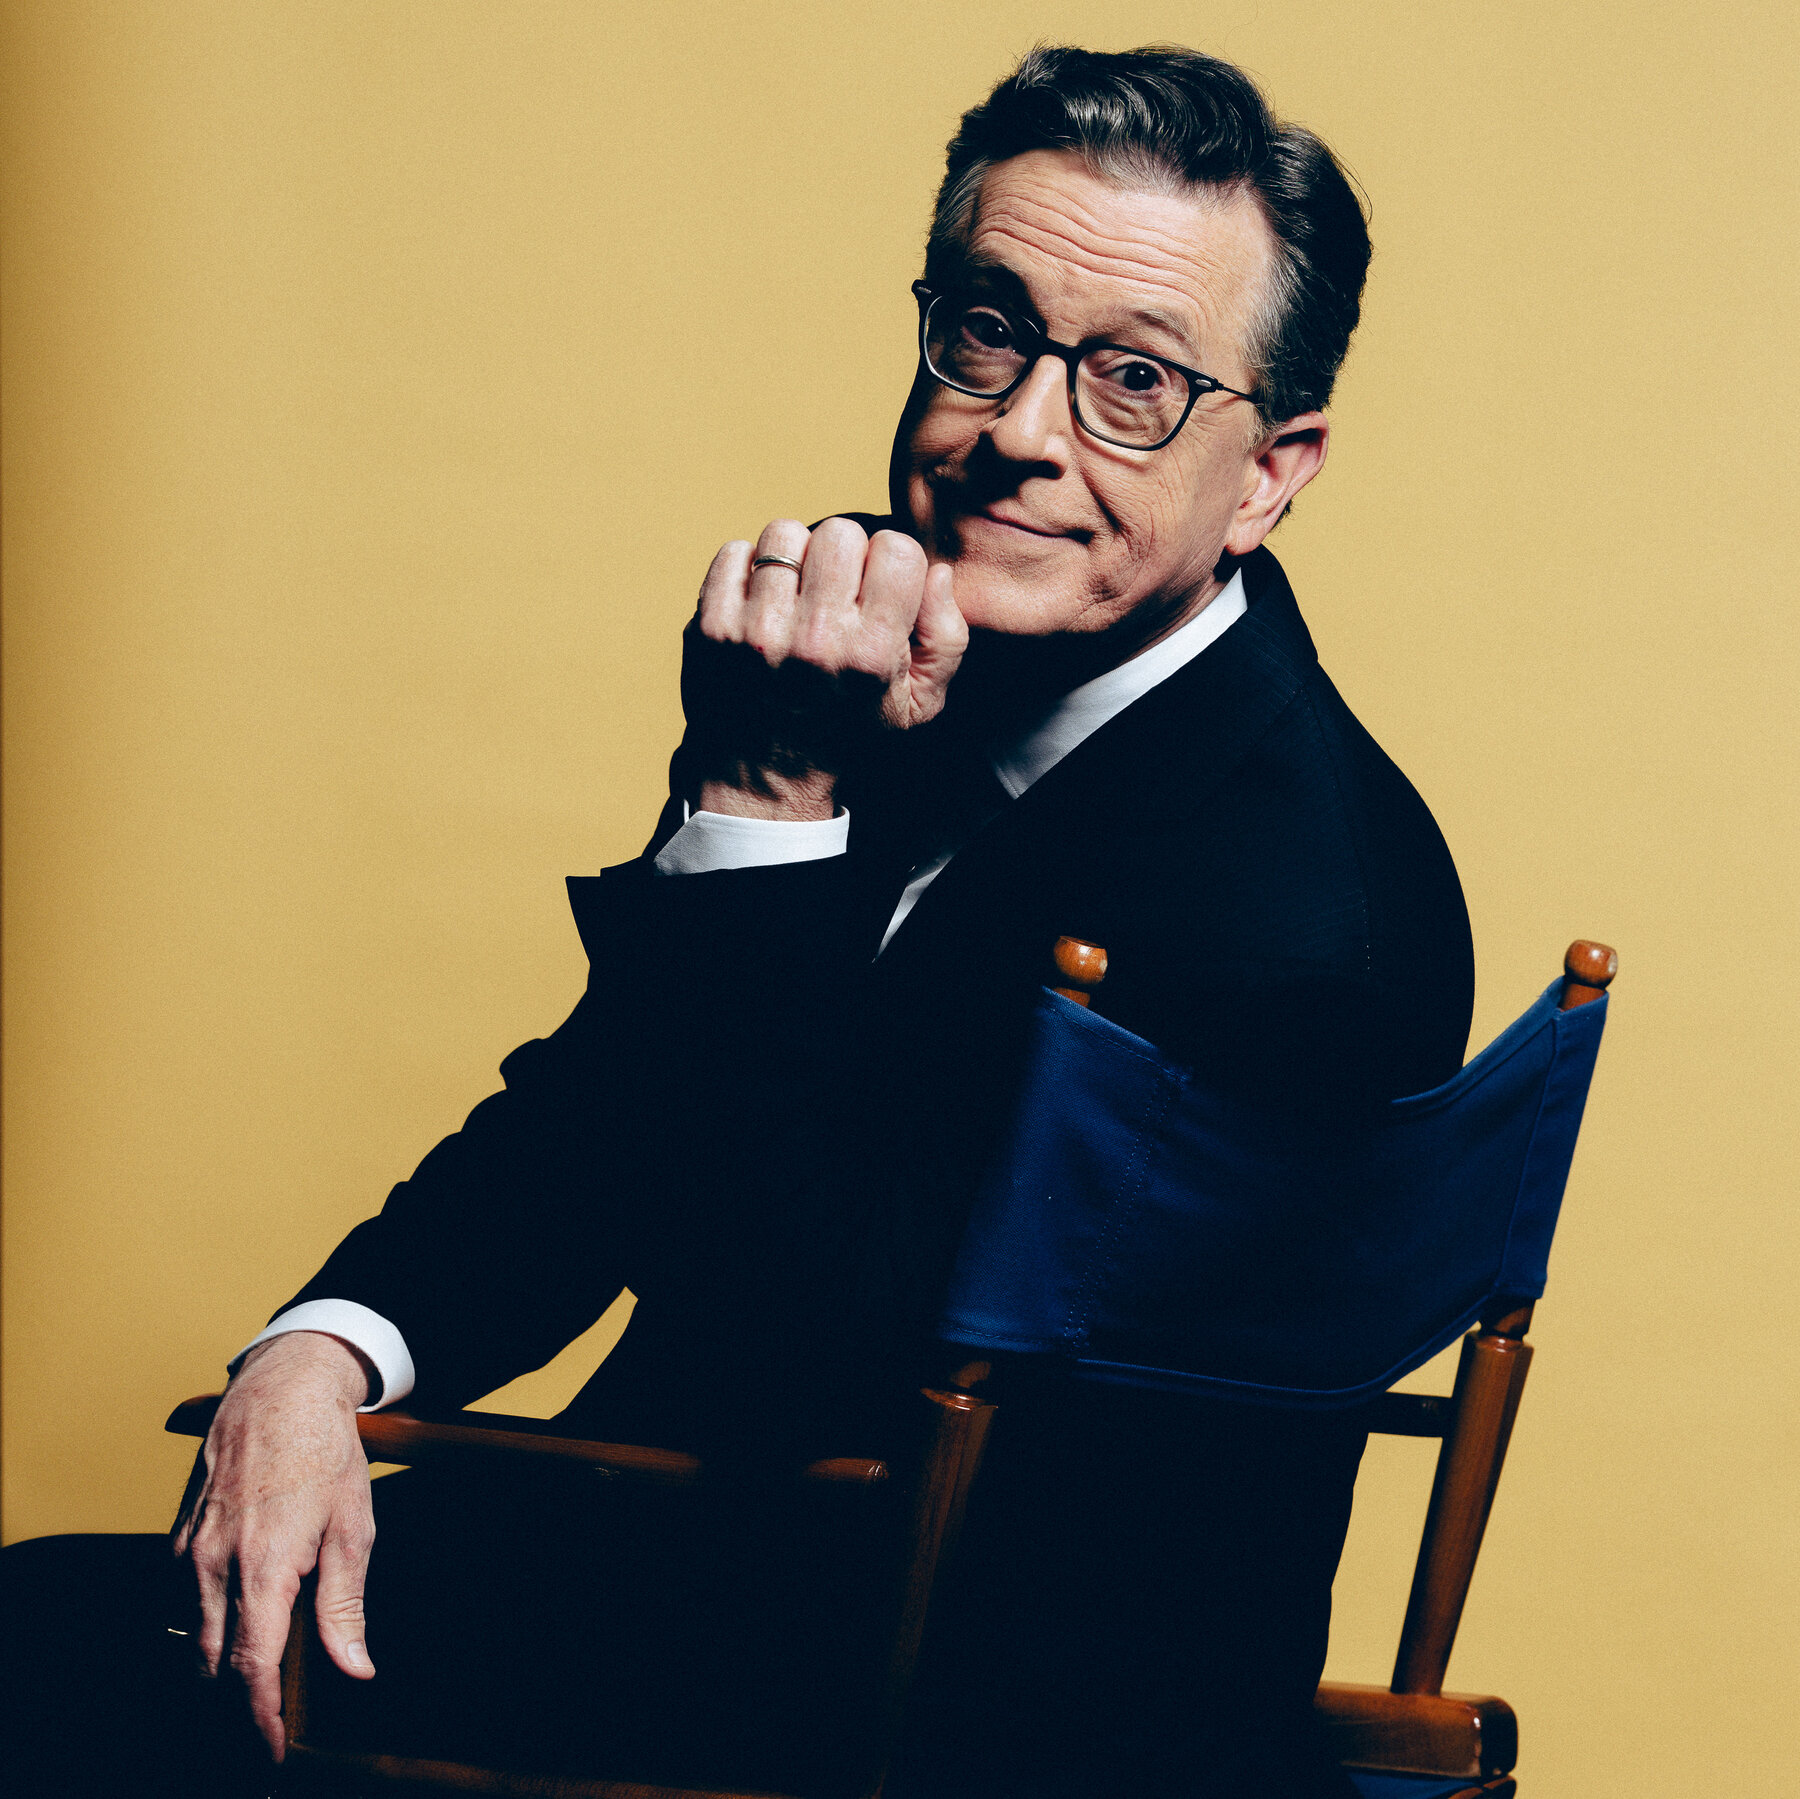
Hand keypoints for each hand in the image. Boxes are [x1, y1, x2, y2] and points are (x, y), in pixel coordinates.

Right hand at [171, 1331, 376, 1758]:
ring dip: (225, 1659)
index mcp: (263, 1568)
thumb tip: (354, 1667)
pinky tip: (244, 1614)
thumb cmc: (325, 1453)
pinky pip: (187, 1600)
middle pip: (216, 1663)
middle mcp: (212, 1567)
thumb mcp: (353, 1526)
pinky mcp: (180, 1538)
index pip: (251, 1668)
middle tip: (278, 1712)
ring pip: (197, 1635)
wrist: (280, 1390)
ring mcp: (188, 1553)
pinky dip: (212, 1619)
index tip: (275, 1749)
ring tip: (263, 1669)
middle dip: (241, 1697)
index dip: (261, 1718)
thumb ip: (346, 1604)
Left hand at [683, 516, 966, 819]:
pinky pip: (734, 553)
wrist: (765, 777)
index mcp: (871, 654)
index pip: (897, 549)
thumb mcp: (919, 703)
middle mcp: (815, 640)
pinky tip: (759, 604)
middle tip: (834, 591)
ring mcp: (757, 632)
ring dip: (794, 558)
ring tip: (795, 597)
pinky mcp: (711, 627)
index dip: (891, 564)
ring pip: (784, 534)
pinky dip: (746, 569)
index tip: (878, 589)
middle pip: (841, 531)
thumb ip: (946, 635)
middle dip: (844, 554)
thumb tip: (936, 572)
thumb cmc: (848, 729)